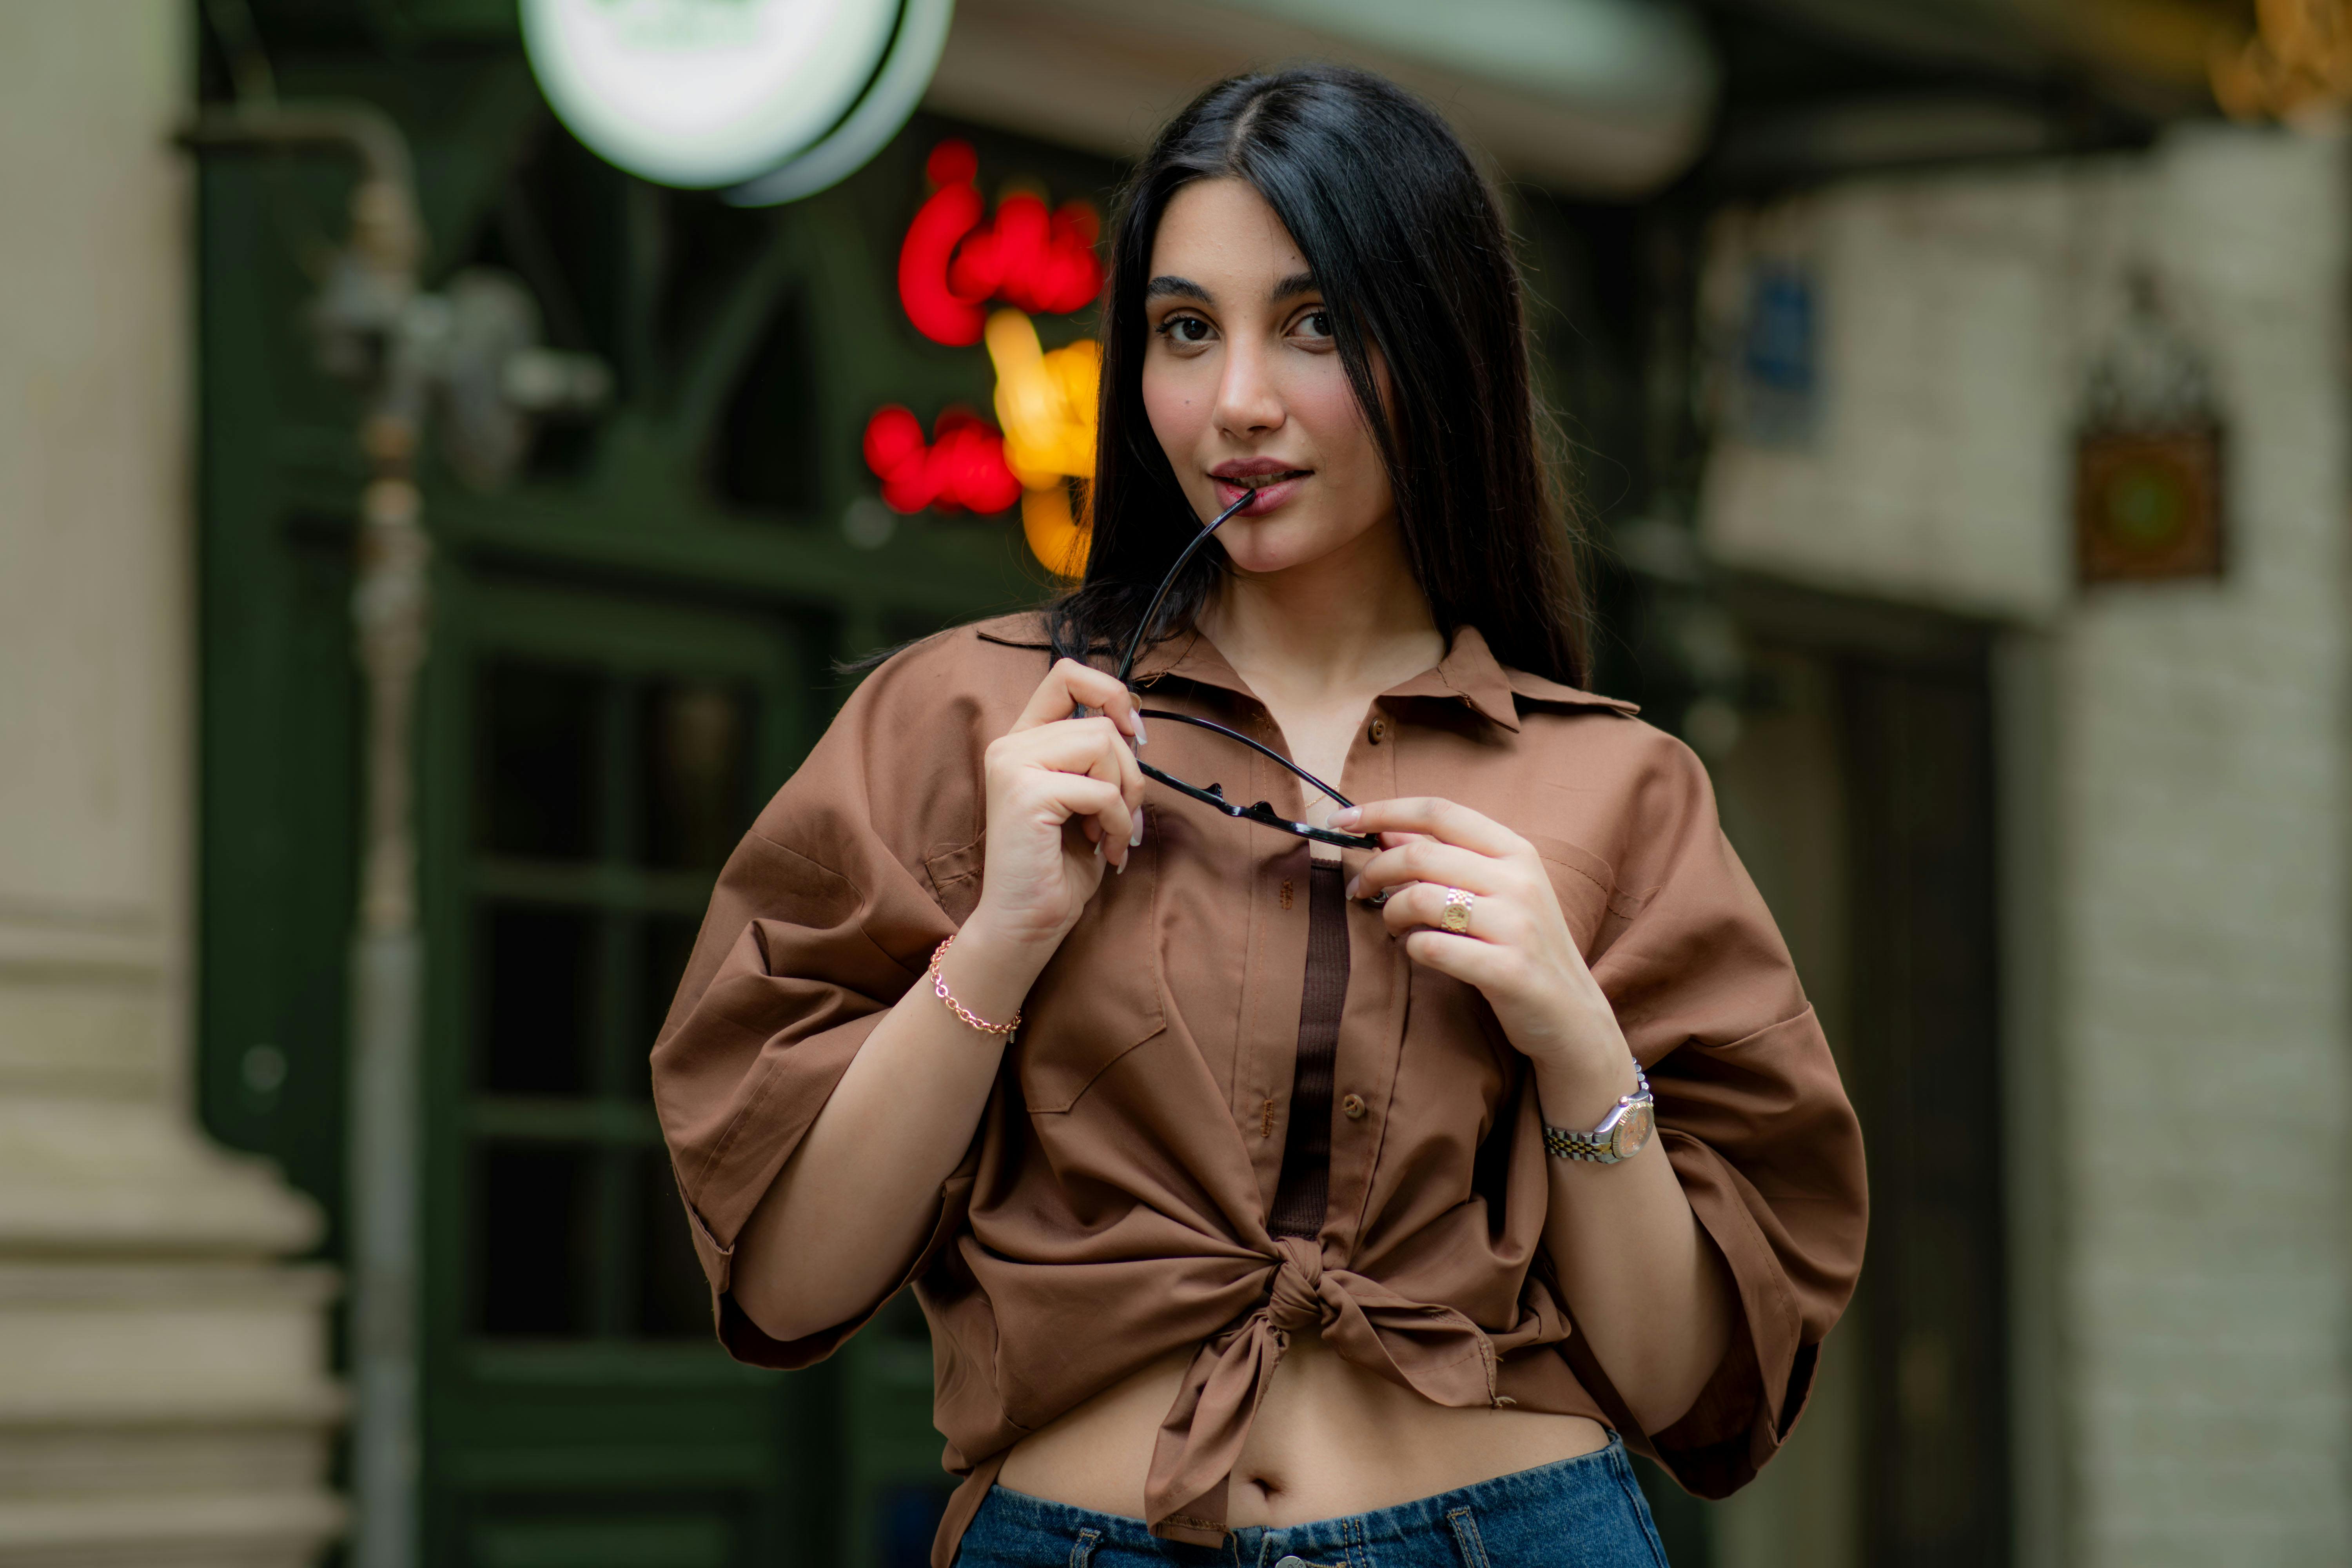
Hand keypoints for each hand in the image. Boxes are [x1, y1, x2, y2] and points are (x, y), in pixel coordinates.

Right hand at [967, 658, 1146, 957]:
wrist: (1026, 922)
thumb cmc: (1059, 866)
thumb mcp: (1086, 798)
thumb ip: (1098, 758)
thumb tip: (1134, 728)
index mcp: (1024, 741)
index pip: (1066, 675)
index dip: (1110, 692)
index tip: (1133, 733)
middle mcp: (1011, 745)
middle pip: (1099, 722)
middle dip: (1129, 771)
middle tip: (1123, 815)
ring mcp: (1013, 765)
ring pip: (1102, 746)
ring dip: (1125, 797)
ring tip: (1110, 834)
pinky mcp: (1026, 792)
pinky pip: (1101, 789)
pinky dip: (1118, 823)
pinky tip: (1104, 851)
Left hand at [1336, 797, 1632, 1108]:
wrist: (1571, 1014)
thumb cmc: (1523, 945)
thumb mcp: (1497, 891)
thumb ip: (1446, 857)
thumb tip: (1386, 829)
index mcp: (1516, 851)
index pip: (1440, 811)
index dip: (1384, 810)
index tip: (1342, 820)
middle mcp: (1520, 881)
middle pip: (1420, 854)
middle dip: (1375, 870)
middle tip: (1359, 890)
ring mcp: (1517, 925)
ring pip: (1420, 899)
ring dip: (1390, 913)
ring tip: (1392, 925)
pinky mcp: (1508, 970)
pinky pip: (1431, 947)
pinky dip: (1411, 948)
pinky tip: (1418, 952)